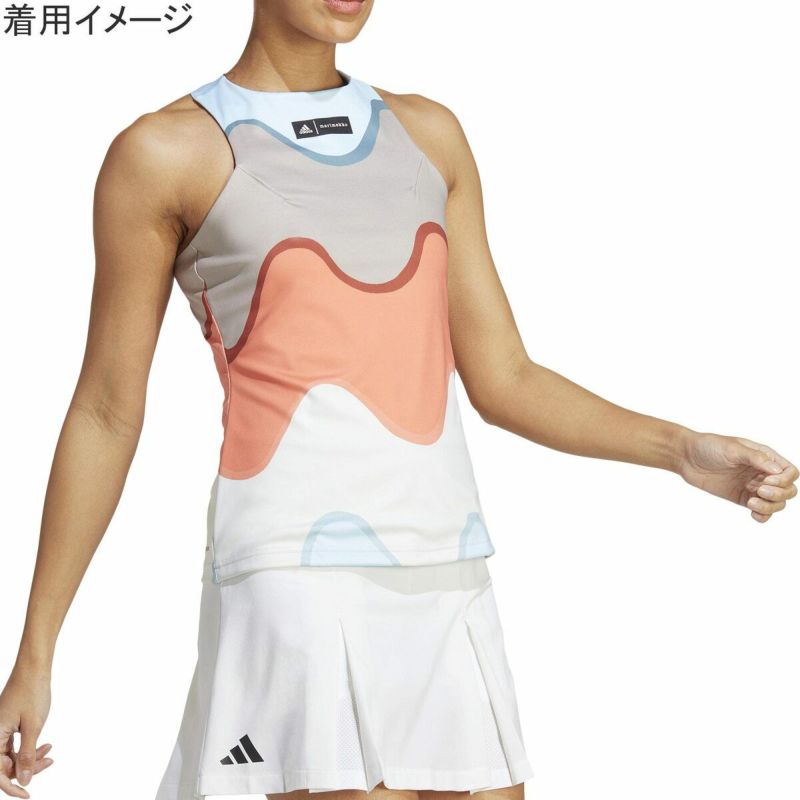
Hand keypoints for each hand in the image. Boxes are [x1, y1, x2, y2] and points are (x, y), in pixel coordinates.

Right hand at [0, 666, 52, 797]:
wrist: (34, 668)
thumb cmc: (32, 693)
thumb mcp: (33, 726)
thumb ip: (27, 755)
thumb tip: (24, 781)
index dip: (11, 787)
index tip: (28, 794)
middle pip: (6, 765)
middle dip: (27, 768)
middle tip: (49, 761)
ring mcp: (0, 731)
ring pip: (13, 756)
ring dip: (31, 757)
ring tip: (49, 752)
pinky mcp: (9, 726)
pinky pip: (16, 745)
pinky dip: (31, 747)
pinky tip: (46, 745)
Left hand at [677, 432, 797, 521]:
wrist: (687, 457)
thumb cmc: (709, 447)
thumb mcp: (733, 448)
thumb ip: (756, 458)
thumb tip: (777, 471)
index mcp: (764, 457)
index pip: (790, 472)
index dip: (784, 480)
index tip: (766, 480)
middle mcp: (762, 473)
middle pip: (788, 490)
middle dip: (779, 494)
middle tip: (759, 491)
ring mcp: (753, 486)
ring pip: (776, 503)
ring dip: (770, 507)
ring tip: (751, 503)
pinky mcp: (742, 497)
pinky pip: (761, 511)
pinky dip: (763, 516)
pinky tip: (753, 514)